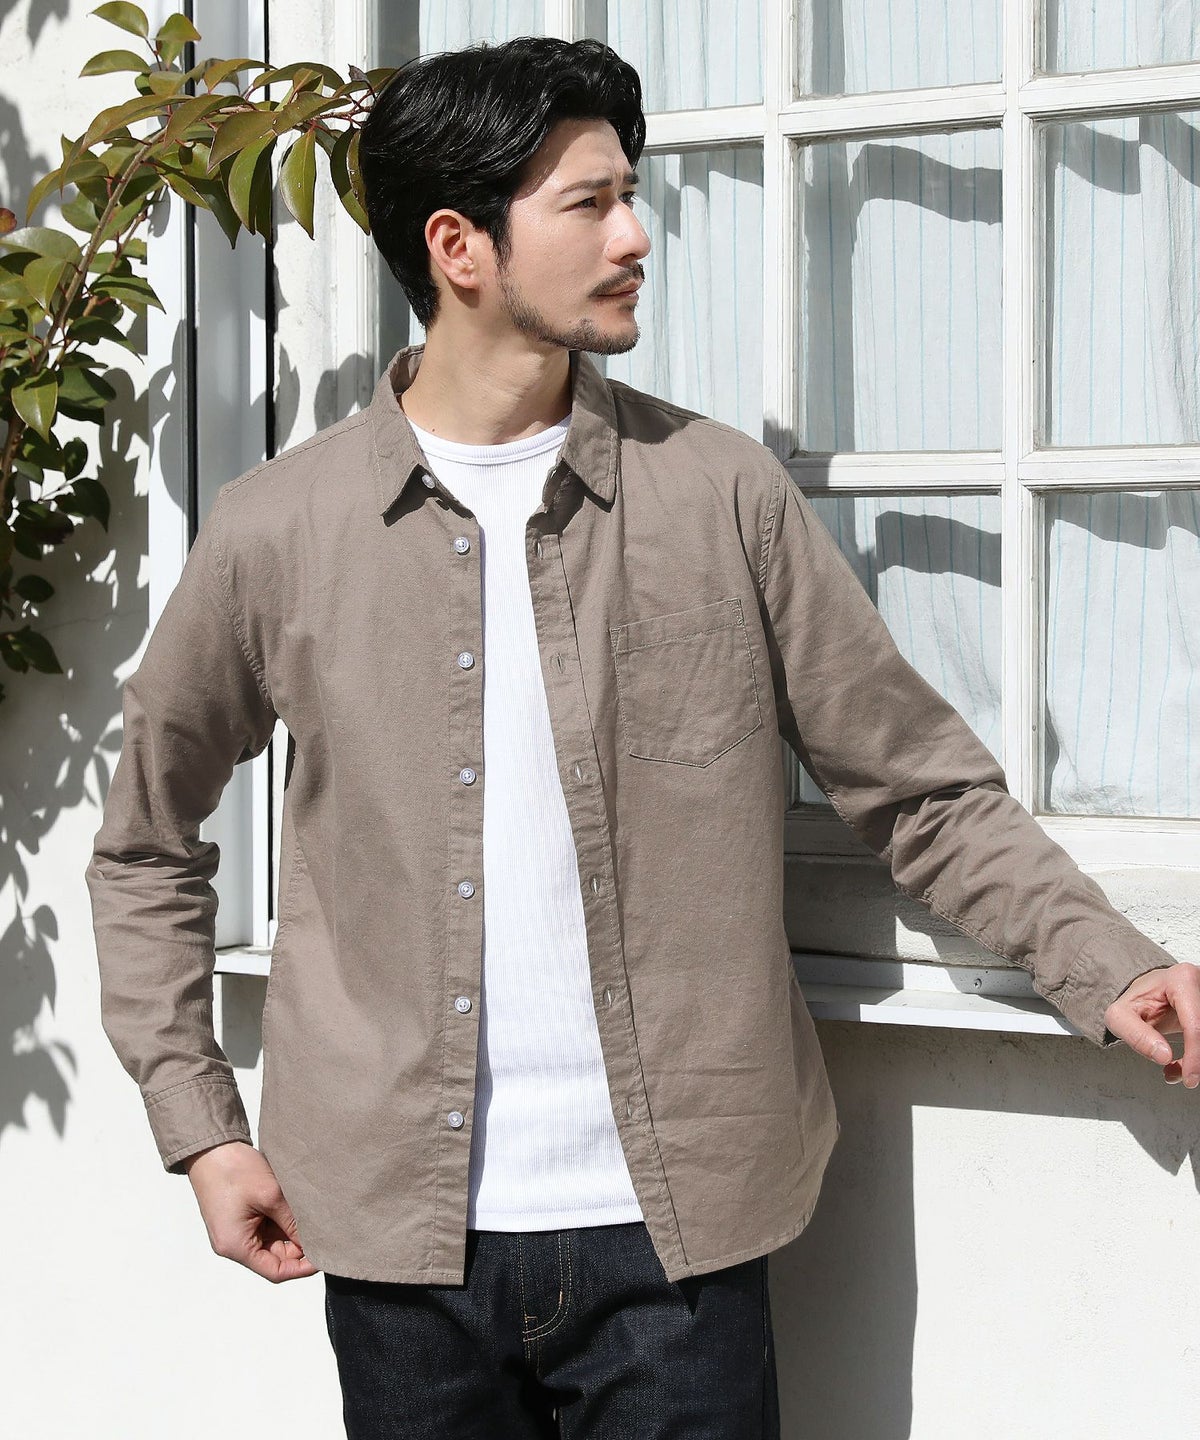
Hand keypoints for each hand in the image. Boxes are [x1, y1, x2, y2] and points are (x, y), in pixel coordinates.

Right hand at [184, 1140, 317, 1281]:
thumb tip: (314, 1239)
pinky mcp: (240, 1217)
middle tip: (324, 1230)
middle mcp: (234, 1243)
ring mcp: (236, 1230)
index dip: (302, 1267)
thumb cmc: (232, 1170)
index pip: (275, 1271)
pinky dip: (282, 1219)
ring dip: (291, 1230)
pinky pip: (266, 1227)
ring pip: (273, 1241)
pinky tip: (296, 1206)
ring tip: (310, 1214)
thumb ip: (293, 1222)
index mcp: (236, 1246)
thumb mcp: (271, 1196)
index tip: (324, 1256)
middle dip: (299, 1245)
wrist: (211, 1147)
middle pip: (275, 1257)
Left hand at [1104, 962, 1199, 1087]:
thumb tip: (1163, 1055)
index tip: (1190, 1077)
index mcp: (1180, 980)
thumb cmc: (1135, 1001)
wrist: (1146, 992)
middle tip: (1182, 1075)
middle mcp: (1199, 985)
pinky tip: (1185, 1062)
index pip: (1195, 1025)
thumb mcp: (1120, 1016)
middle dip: (1196, 1059)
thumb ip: (1136, 1035)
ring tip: (1177, 1068)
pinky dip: (1197, 1055)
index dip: (1195, 1055)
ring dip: (1196, 1059)